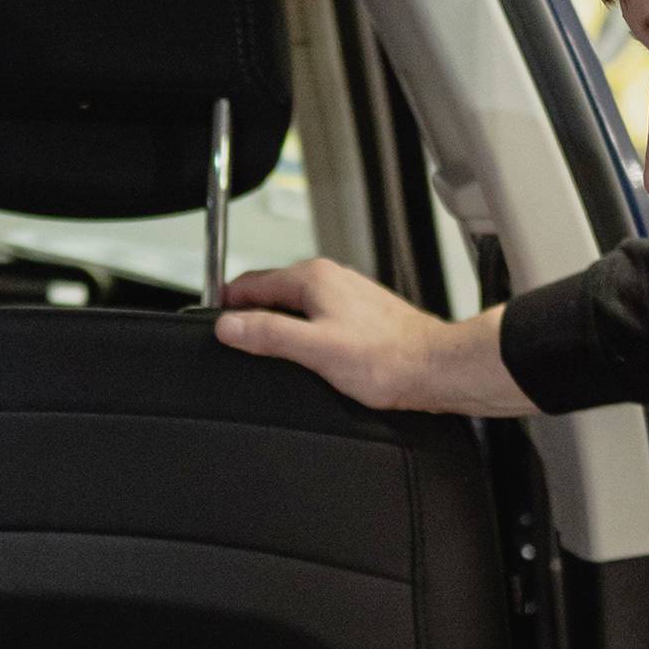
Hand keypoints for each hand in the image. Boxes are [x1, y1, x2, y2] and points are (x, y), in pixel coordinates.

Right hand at [215, 260, 530, 418]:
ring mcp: (347, 296)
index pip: (251, 283)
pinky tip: (303, 355)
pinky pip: (316, 317)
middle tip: (230, 339)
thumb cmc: (388, 360)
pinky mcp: (360, 315)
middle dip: (249, 313)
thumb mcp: (315, 349)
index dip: (226, 304)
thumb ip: (268, 335)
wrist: (436, 369)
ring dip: (276, 323)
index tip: (211, 321)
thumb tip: (228, 326)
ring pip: (295, 305)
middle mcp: (331, 279)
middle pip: (272, 292)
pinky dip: (300, 332)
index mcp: (314, 279)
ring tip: (261, 347)